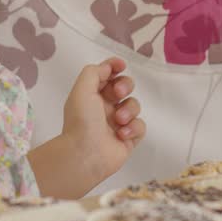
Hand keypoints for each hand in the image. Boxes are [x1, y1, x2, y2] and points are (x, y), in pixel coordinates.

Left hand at [60, 57, 145, 184]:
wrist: (85, 154)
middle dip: (125, 85)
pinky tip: (122, 135)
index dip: (115, 67)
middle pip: (125, 86)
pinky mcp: (129, 138)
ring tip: (118, 121)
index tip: (121, 65)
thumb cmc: (81, 121)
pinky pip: (140, 125)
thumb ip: (94, 72)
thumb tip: (108, 67)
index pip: (107, 75)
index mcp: (92, 95)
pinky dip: (133, 128)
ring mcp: (118, 123)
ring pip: (134, 105)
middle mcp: (105, 107)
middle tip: (118, 93)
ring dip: (129, 110)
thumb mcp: (82, 89)